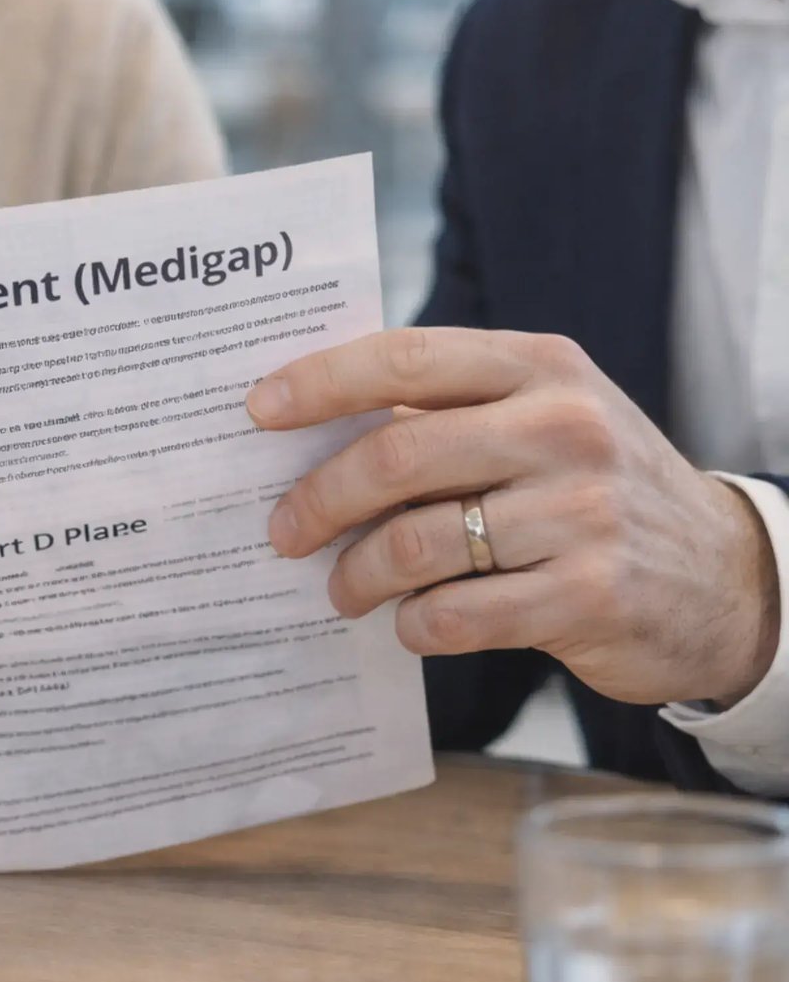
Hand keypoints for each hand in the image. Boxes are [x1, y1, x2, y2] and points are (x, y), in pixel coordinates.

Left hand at [249, 329, 780, 708]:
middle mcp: (564, 429)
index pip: (407, 357)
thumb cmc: (593, 489)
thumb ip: (446, 409)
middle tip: (283, 531)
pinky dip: (413, 624)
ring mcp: (582, 513)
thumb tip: (308, 427)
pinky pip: (455, 614)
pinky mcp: (589, 595)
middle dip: (318, 499)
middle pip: (395, 456)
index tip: (257, 411)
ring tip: (344, 588)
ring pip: (416, 543)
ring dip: (358, 574)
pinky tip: (410, 621)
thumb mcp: (542, 419)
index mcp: (542, 368)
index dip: (320, 383)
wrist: (725, 577)